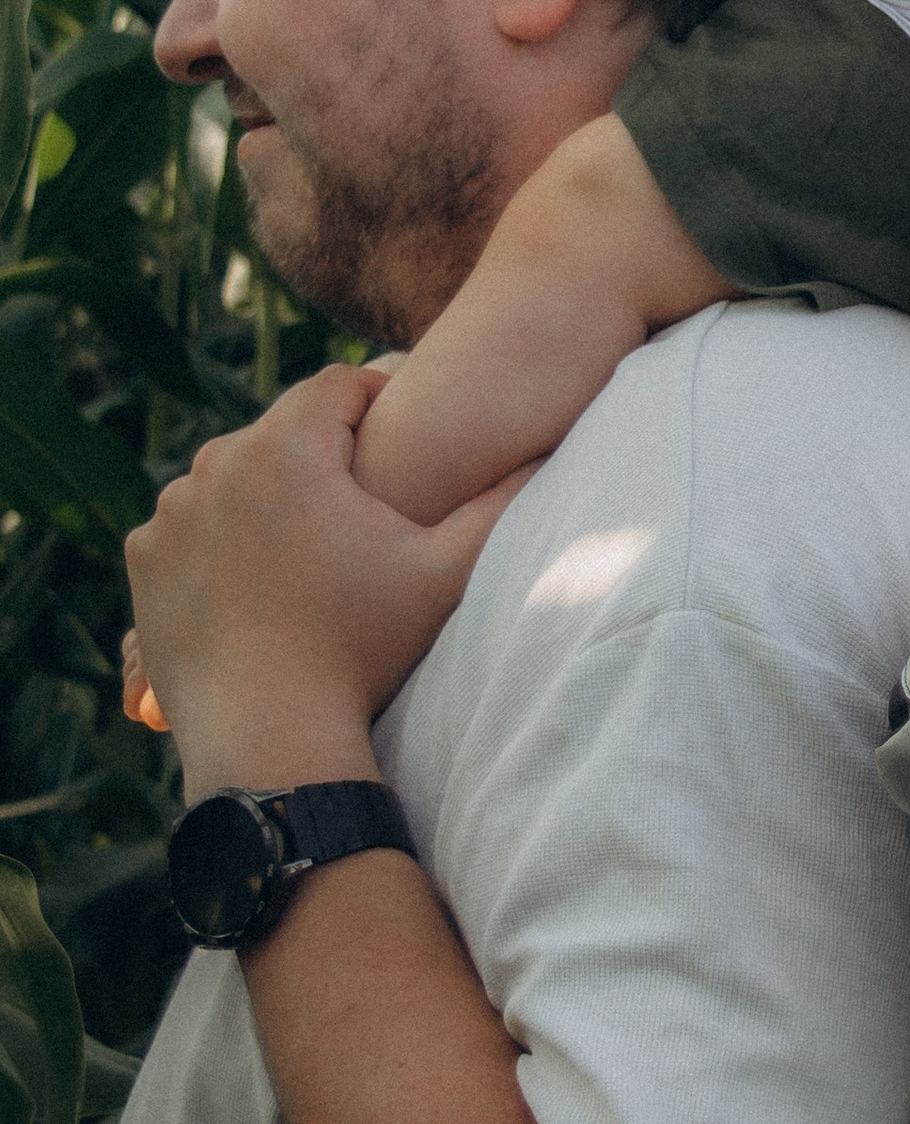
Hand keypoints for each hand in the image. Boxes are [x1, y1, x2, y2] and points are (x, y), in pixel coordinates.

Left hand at [127, 364, 525, 797]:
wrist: (269, 737)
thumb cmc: (363, 650)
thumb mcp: (447, 573)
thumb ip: (502, 501)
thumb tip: (550, 448)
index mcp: (287, 448)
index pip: (337, 386)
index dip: (376, 405)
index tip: (397, 445)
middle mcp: (214, 464)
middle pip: (279, 430)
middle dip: (319, 456)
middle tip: (359, 511)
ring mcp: (170, 513)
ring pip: (232, 476)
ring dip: (268, 496)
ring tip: (310, 550)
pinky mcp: (145, 558)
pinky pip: (191, 524)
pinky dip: (221, 539)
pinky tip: (261, 581)